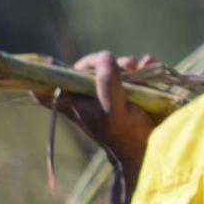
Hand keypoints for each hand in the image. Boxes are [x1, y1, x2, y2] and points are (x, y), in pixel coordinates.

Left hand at [55, 51, 155, 165]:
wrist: (147, 148)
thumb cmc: (126, 135)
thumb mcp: (114, 108)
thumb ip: (106, 82)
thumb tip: (105, 55)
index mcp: (74, 101)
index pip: (56, 81)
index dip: (64, 69)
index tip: (81, 62)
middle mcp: (86, 96)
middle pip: (87, 68)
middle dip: (106, 62)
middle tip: (126, 64)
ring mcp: (105, 94)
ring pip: (109, 68)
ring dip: (126, 64)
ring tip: (137, 64)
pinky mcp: (124, 94)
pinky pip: (128, 74)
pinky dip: (138, 68)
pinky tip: (147, 62)